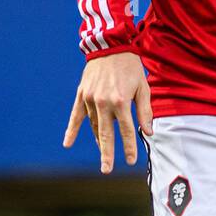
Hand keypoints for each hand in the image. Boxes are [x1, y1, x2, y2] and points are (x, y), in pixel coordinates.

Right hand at [62, 52, 152, 174]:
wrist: (110, 45)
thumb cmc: (131, 67)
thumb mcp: (143, 87)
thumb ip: (145, 111)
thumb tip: (148, 132)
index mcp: (121, 101)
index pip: (126, 130)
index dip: (129, 147)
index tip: (131, 161)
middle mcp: (104, 102)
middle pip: (105, 134)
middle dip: (107, 153)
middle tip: (106, 170)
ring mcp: (90, 99)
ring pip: (93, 126)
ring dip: (98, 141)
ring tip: (103, 155)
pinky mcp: (82, 94)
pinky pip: (76, 116)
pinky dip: (72, 130)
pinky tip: (67, 143)